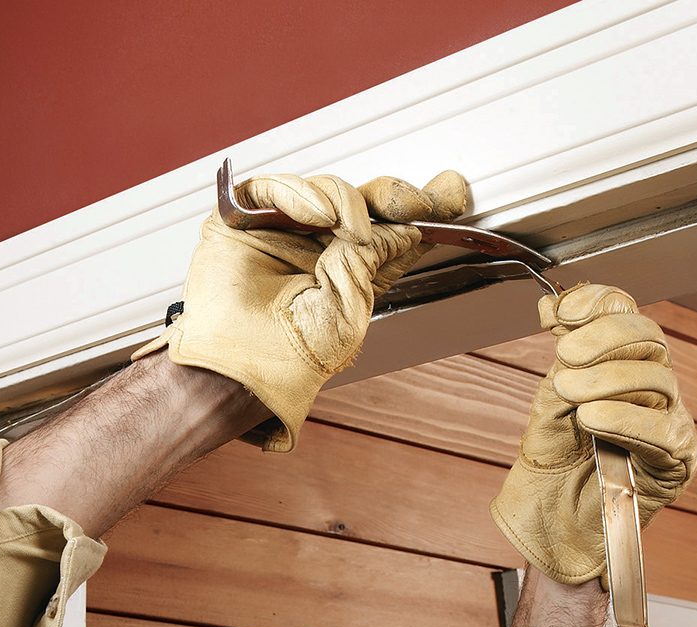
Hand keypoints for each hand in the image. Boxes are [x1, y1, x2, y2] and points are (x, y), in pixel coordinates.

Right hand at [133, 168, 466, 450]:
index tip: (453, 193)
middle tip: (413, 202)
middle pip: (365, 205)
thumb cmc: (295, 355)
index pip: (392, 233)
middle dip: (395, 197)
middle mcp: (319, 250)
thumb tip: (404, 222)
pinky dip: (299, 193)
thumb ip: (376, 257)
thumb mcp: (353, 305)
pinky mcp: (242, 223)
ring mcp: (281, 233)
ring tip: (350, 227)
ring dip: (346, 201)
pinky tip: (316, 214)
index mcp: (350, 274)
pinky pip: (273, 189)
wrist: (245, 366)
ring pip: (325, 191)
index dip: (423, 210)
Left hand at [491, 283, 696, 583]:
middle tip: (566, 355)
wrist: (551, 528)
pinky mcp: (678, 460)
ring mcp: (670, 421)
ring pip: (658, 381)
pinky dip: (625, 419)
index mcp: (622, 366)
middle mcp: (652, 388)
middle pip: (649, 339)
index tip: (565, 311)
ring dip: (610, 380)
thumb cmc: (552, 470)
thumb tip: (551, 303)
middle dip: (605, 339)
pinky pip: (662, 431)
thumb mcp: (548, 405)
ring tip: (571, 393)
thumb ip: (560, 359)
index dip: (600, 303)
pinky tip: (594, 418)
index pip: (626, 314)